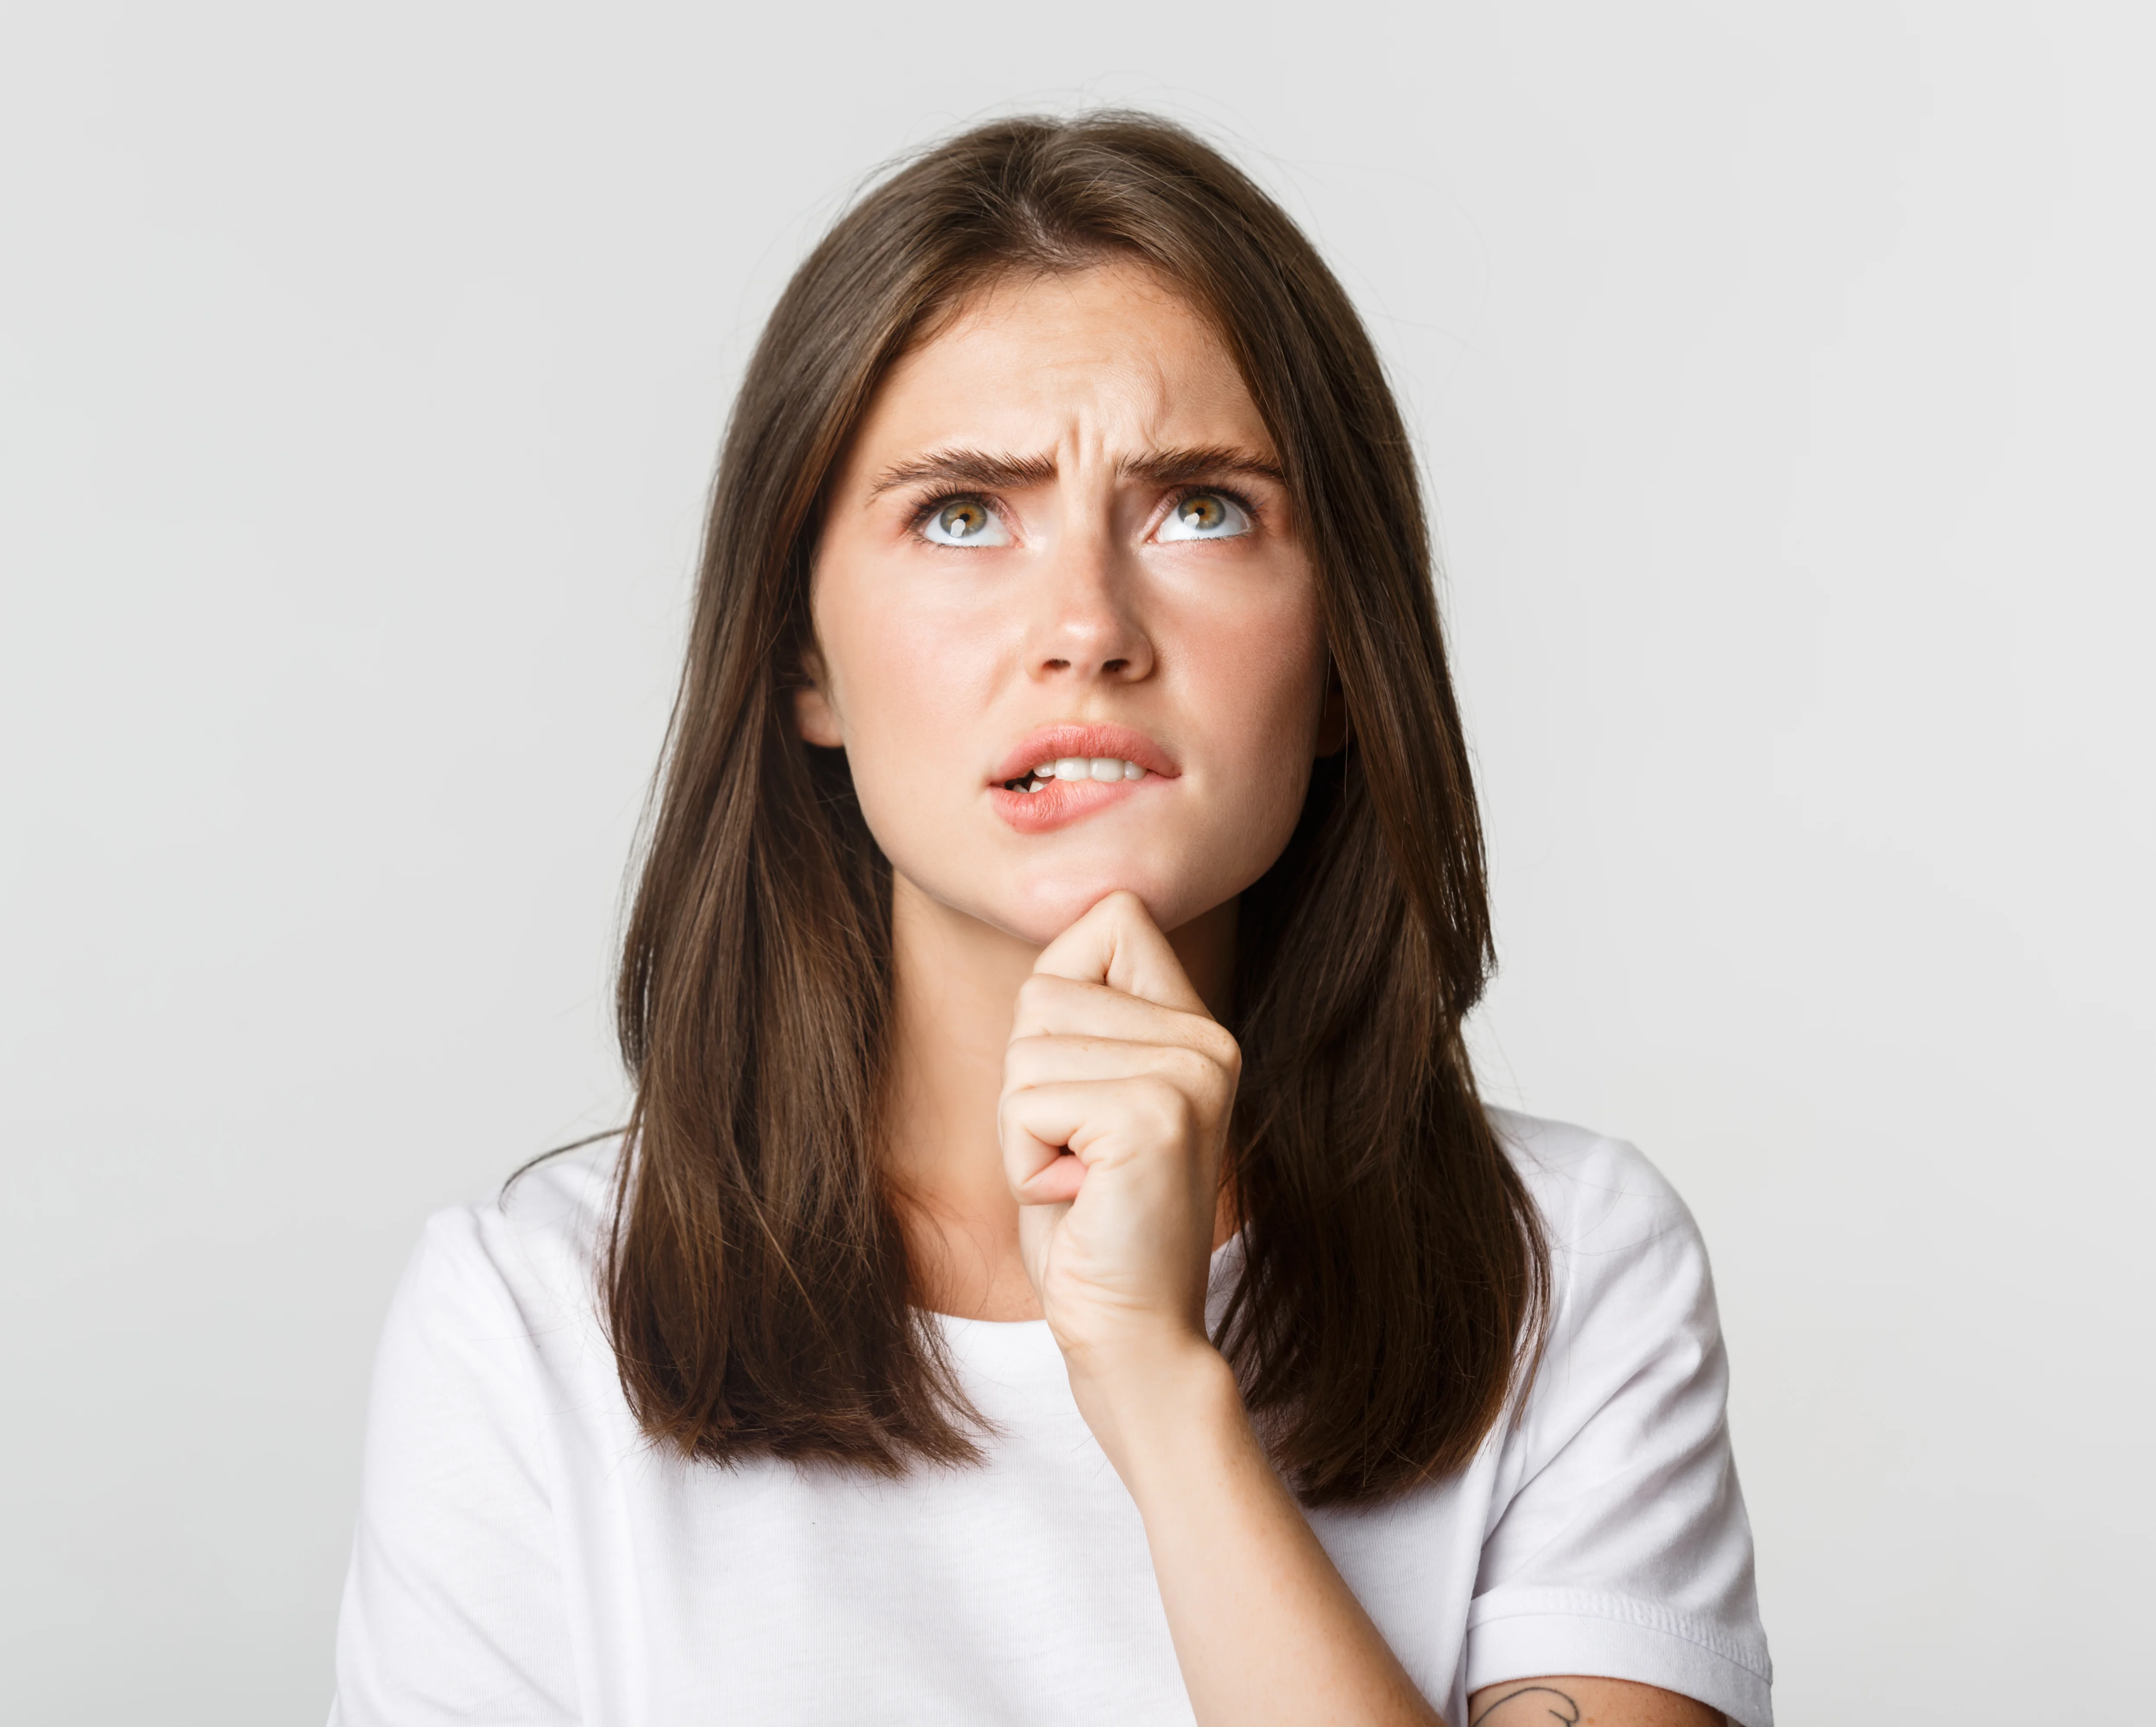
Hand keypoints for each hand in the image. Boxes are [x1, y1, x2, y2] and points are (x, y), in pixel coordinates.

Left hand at [999, 890, 1240, 1395]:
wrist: (1132, 1333)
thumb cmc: (1089, 1219)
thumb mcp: (1082, 1095)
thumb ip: (1081, 1014)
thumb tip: (1078, 903)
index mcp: (1197, 1027)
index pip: (1111, 917)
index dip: (1058, 991)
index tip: (1081, 1086)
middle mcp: (1207, 1041)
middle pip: (1044, 992)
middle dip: (1027, 1083)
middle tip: (1077, 1155)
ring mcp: (1188, 1076)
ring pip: (1026, 1050)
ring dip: (1023, 1129)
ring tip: (1079, 1178)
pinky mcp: (1151, 1118)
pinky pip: (1024, 1101)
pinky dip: (1025, 1160)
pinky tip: (1078, 1196)